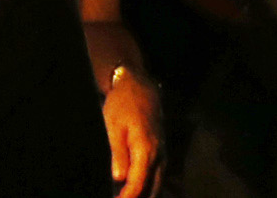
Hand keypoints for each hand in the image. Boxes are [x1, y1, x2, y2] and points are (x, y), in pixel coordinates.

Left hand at [100, 65, 159, 197]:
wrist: (141, 89)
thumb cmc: (123, 106)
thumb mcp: (113, 126)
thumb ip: (117, 153)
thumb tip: (119, 178)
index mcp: (146, 150)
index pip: (138, 182)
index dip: (128, 196)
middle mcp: (159, 156)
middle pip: (152, 189)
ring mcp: (163, 156)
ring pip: (157, 185)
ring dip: (145, 195)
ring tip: (127, 196)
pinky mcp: (162, 154)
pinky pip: (158, 177)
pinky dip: (149, 187)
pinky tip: (139, 191)